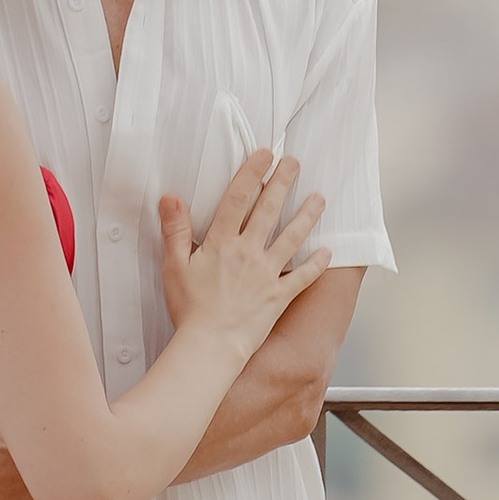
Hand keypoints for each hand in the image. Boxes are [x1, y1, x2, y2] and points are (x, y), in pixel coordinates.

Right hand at [160, 150, 328, 359]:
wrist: (210, 346)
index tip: (265, 153)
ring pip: (292, 237)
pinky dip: (317, 263)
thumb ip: (175, 230)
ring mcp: (267, 273)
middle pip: (269, 209)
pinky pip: (303, 276)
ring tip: (319, 198)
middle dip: (283, 182)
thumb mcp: (174, 266)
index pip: (239, 198)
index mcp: (222, 242)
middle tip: (294, 162)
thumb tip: (170, 197)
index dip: (252, 172)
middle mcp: (248, 252)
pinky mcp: (280, 295)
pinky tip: (328, 251)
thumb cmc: (190, 309)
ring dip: (307, 215)